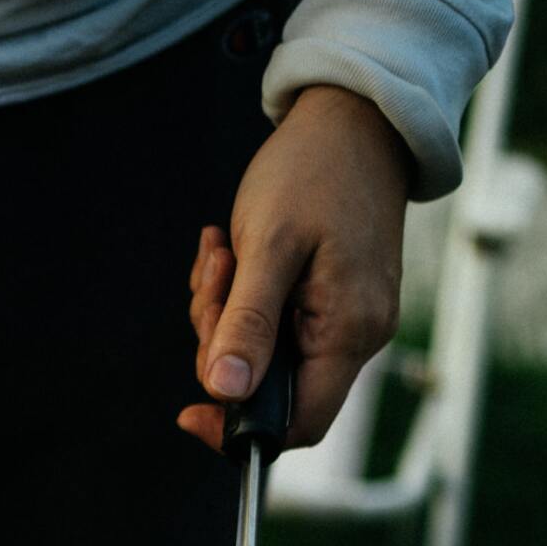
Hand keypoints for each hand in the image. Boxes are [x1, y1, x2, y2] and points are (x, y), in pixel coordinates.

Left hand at [178, 85, 411, 454]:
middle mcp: (357, 335)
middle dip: (222, 344)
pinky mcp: (331, 298)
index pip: (297, 425)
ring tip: (223, 252)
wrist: (354, 117)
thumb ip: (247, 324)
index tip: (189, 409)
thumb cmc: (314, 170)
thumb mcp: (268, 247)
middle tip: (214, 279)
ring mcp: (346, 317)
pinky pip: (271, 323)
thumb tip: (226, 392)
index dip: (238, 428)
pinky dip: (240, 295)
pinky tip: (233, 251)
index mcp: (349, 332)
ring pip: (263, 354)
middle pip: (270, 388)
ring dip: (225, 311)